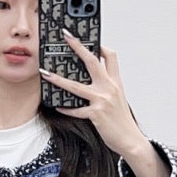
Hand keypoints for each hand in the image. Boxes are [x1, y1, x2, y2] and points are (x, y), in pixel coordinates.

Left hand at [39, 28, 141, 156]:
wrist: (130, 140)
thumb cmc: (122, 121)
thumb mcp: (119, 99)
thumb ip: (107, 87)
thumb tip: (94, 80)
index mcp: (115, 82)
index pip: (110, 57)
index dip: (100, 46)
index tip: (90, 40)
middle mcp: (109, 88)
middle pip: (92, 62)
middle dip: (78, 47)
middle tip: (67, 37)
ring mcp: (102, 100)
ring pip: (76, 86)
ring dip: (58, 79)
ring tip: (46, 73)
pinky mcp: (95, 114)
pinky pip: (76, 109)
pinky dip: (66, 108)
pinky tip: (58, 106)